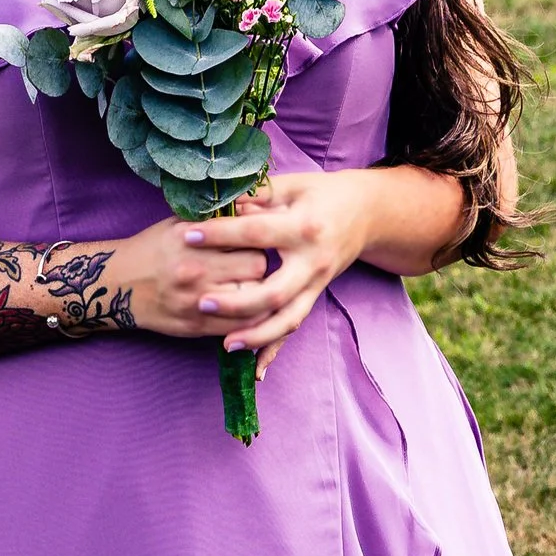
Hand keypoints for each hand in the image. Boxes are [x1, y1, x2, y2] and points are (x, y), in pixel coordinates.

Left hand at [183, 171, 374, 360]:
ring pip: (287, 319)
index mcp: (303, 228)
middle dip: (237, 302)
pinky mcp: (316, 296)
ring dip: (256, 336)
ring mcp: (316, 284)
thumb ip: (257, 196)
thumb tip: (220, 205)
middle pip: (274, 291)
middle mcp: (311, 262)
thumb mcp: (292, 186)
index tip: (188, 236)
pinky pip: (295, 327)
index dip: (220, 235)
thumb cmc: (322, 194)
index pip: (255, 234)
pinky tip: (255, 370)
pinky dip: (275, 349)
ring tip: (224, 344)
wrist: (367, 214)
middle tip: (202, 303)